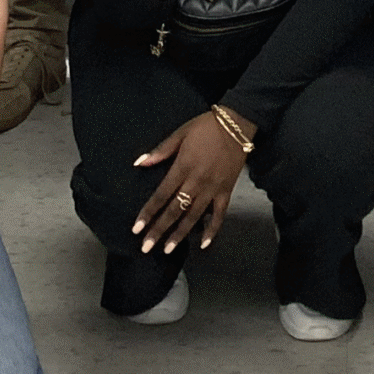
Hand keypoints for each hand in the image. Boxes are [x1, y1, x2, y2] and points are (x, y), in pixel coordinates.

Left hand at [132, 108, 248, 254]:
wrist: (237, 124)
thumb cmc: (206, 127)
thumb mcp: (180, 133)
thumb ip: (160, 151)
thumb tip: (140, 163)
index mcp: (183, 167)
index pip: (161, 195)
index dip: (148, 213)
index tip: (137, 228)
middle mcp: (196, 182)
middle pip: (174, 211)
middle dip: (159, 230)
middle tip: (146, 247)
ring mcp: (212, 189)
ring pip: (194, 217)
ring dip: (180, 234)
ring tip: (167, 249)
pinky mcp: (226, 191)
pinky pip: (219, 215)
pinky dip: (212, 230)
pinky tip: (203, 244)